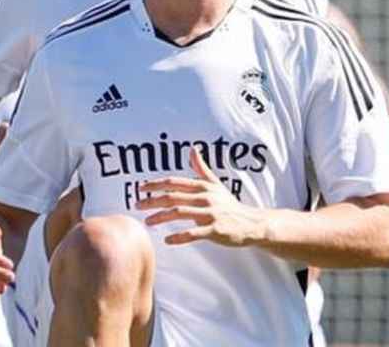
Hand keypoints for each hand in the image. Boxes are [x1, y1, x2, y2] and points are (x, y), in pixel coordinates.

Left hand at [137, 147, 263, 246]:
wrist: (251, 223)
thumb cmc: (229, 205)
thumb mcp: (215, 184)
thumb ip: (201, 168)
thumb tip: (192, 149)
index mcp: (202, 186)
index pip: (174, 182)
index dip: (155, 184)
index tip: (139, 188)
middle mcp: (205, 197)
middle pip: (173, 196)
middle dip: (152, 201)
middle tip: (137, 206)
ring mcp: (210, 213)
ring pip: (180, 212)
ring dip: (161, 217)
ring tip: (147, 222)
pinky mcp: (216, 229)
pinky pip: (193, 233)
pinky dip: (179, 237)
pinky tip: (167, 240)